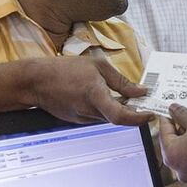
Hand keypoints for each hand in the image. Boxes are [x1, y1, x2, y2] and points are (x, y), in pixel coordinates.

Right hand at [24, 56, 153, 125]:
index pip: (121, 116)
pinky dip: (106, 109)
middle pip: (118, 118)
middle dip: (132, 112)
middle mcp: (89, 112)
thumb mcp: (97, 66)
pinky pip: (97, 117)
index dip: (139, 118)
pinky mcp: (77, 120)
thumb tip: (141, 91)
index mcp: (95, 96)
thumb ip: (121, 81)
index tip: (151, 114)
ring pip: (108, 118)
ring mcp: (82, 119)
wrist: (35, 81)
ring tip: (123, 96)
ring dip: (118, 110)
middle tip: (143, 101)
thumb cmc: (65, 69)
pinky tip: (103, 97)